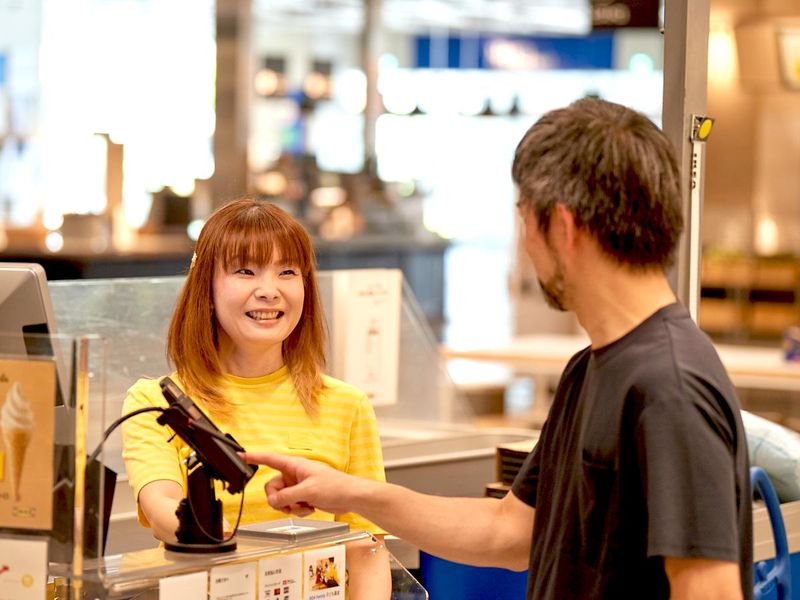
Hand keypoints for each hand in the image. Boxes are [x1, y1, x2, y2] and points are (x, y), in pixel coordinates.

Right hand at [241, 452, 363, 516]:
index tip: (240, 455)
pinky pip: (290, 505)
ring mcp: (297, 486)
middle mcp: (294, 475)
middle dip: (278, 500)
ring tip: (305, 506)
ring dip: (290, 507)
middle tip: (288, 505)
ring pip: (280, 499)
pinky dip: (298, 510)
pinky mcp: (302, 496)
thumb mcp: (307, 491)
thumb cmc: (335, 486)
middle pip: (272, 488)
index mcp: (294, 465)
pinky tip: (310, 508)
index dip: (254, 457)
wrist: (350, 497)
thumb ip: (287, 496)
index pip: (270, 459)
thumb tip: (273, 501)